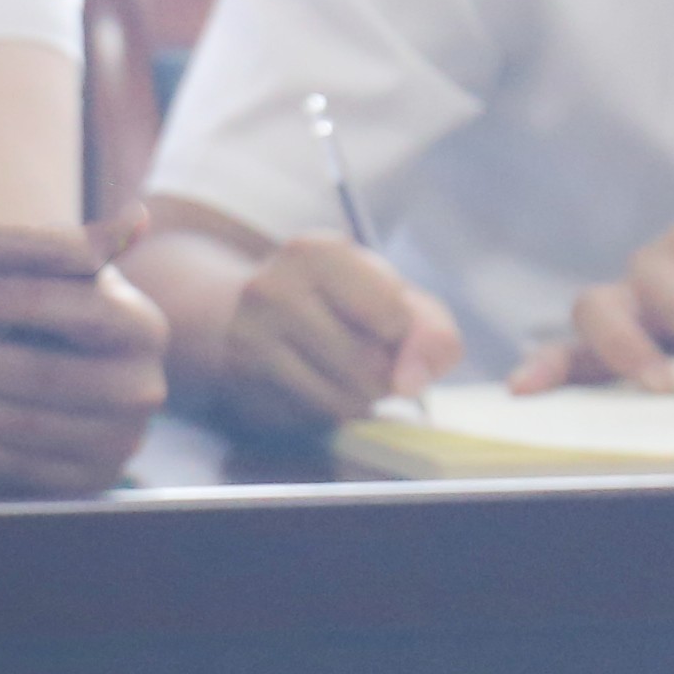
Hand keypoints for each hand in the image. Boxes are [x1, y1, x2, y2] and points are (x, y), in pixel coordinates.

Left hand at [0, 218, 169, 496]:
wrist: (75, 376)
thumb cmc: (48, 306)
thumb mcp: (46, 270)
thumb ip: (27, 253)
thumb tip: (52, 233)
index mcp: (137, 324)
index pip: (78, 309)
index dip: (20, 299)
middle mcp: (141, 386)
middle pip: (42, 374)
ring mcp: (119, 439)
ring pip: (24, 420)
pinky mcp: (89, 479)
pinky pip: (19, 463)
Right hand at [186, 234, 460, 432]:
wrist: (253, 317)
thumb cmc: (343, 303)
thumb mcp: (395, 297)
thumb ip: (431, 332)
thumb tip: (410, 384)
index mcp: (314, 252)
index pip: (394, 318)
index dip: (403, 332)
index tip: (381, 320)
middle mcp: (271, 289)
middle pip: (370, 366)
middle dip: (384, 372)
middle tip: (360, 349)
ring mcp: (248, 340)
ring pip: (345, 401)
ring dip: (361, 398)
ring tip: (340, 370)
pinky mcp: (242, 386)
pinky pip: (316, 421)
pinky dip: (328, 411)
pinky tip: (312, 384)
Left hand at [523, 221, 673, 393]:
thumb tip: (669, 434)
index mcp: (610, 344)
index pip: (565, 357)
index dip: (543, 371)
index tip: (521, 389)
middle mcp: (622, 301)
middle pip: (593, 311)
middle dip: (626, 349)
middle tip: (664, 384)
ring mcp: (654, 265)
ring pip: (673, 304)